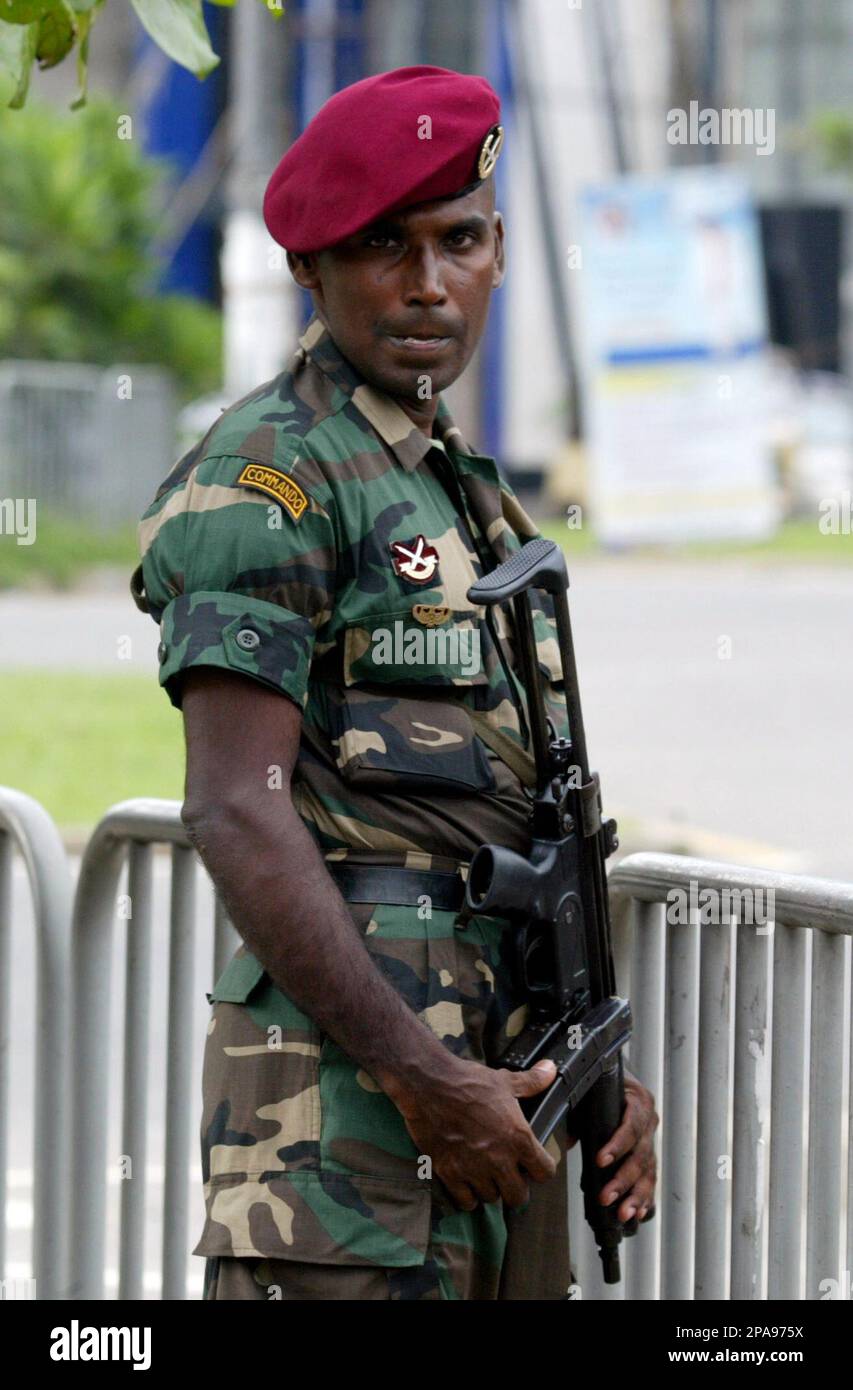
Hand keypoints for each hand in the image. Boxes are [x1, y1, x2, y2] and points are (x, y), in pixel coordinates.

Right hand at [392, 1058, 558, 1211]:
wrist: (429, 1084)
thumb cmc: (467, 1082)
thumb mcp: (505, 1080)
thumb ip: (532, 1081)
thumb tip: (551, 1070)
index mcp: (518, 1138)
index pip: (544, 1173)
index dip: (541, 1168)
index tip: (534, 1164)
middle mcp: (499, 1160)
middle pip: (519, 1197)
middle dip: (516, 1187)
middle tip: (509, 1174)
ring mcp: (473, 1169)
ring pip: (491, 1198)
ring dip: (490, 1189)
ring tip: (486, 1175)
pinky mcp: (450, 1173)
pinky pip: (465, 1201)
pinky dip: (467, 1196)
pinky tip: (467, 1182)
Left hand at [588, 1068, 657, 1224]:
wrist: (617, 1076)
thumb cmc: (602, 1084)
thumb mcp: (591, 1091)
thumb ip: (580, 1112)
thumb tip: (565, 1140)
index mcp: (639, 1100)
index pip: (631, 1125)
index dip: (617, 1144)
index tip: (601, 1160)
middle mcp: (649, 1121)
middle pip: (640, 1154)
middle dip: (623, 1179)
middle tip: (606, 1196)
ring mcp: (650, 1139)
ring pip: (647, 1171)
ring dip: (635, 1195)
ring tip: (623, 1213)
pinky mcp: (648, 1155)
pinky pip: (650, 1178)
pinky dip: (645, 1197)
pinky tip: (638, 1212)